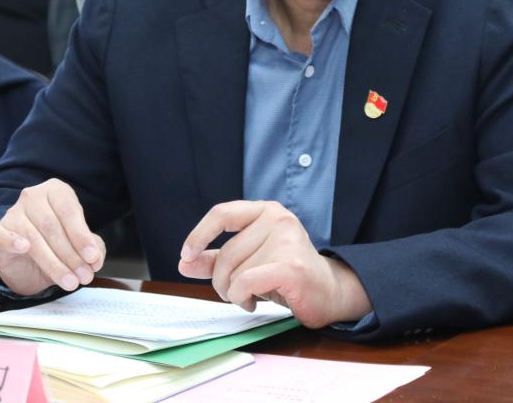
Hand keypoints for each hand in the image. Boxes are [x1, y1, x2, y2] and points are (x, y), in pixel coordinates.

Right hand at [0, 178, 105, 295]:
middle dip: (71, 255)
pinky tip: (24, 247)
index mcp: (56, 191)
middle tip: (84, 277)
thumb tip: (95, 258)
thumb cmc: (56, 245)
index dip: (82, 237)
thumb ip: (91, 247)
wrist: (25, 261)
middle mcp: (33, 197)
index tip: (92, 258)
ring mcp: (12, 212)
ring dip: (54, 263)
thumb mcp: (78, 245)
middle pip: (52, 226)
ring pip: (33, 237)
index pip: (70, 211)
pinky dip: (11, 240)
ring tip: (70, 282)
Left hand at [178, 200, 371, 327]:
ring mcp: (286, 241)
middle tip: (233, 293)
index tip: (186, 254)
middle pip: (225, 253)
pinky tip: (253, 302)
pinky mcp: (290, 266)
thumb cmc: (285, 273)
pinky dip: (242, 297)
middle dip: (221, 281)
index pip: (222, 213)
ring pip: (234, 272)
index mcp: (266, 210)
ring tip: (252, 296)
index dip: (199, 234)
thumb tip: (185, 262)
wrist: (328, 292)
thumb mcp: (249, 260)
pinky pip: (245, 283)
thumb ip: (216, 258)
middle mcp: (278, 219)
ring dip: (235, 293)